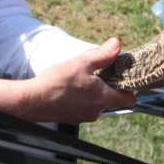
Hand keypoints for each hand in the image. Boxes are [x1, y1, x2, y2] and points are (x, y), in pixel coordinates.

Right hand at [18, 38, 135, 122]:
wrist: (33, 100)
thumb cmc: (57, 81)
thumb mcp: (82, 62)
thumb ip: (103, 55)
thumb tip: (117, 44)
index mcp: (103, 98)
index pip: (129, 99)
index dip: (130, 88)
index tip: (124, 78)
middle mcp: (96, 111)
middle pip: (111, 99)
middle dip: (107, 86)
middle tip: (96, 73)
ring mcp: (84, 117)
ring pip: (96, 103)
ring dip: (92, 93)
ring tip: (79, 80)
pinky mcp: (73, 119)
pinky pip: (83, 108)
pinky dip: (81, 99)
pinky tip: (70, 89)